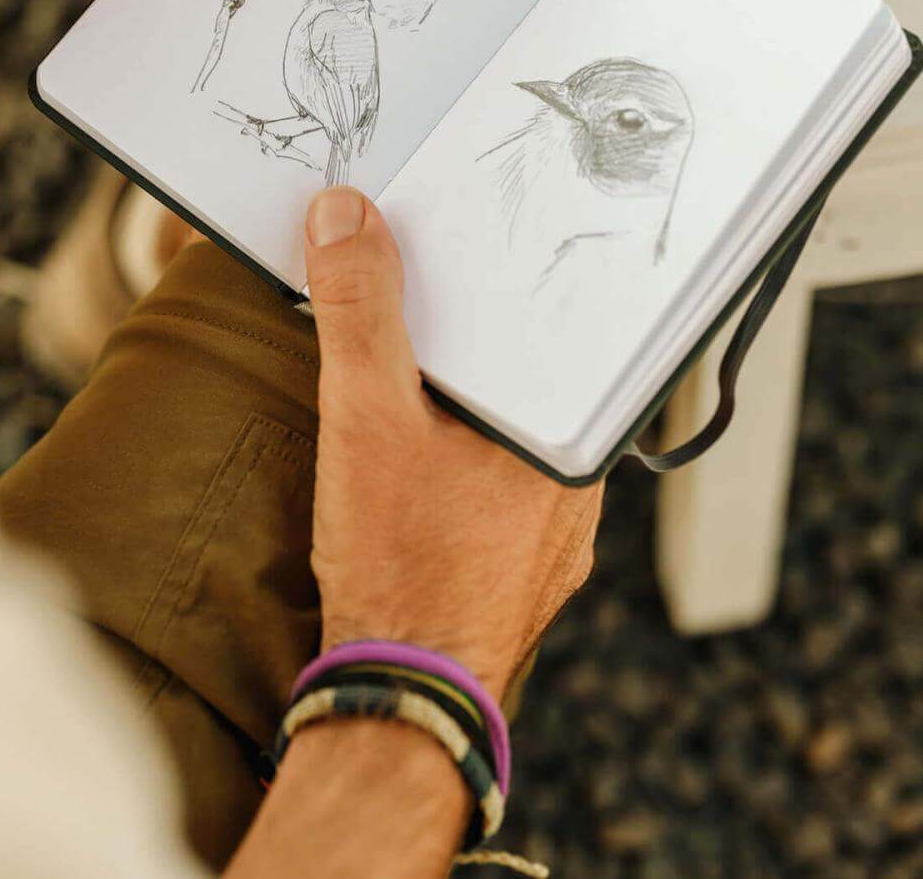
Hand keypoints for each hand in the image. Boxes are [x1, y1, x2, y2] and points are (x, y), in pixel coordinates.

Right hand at [303, 187, 602, 701]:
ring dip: (465, 410)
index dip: (508, 283)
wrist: (400, 704)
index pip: (554, 329)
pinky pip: (500, 493)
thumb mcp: (367, 415)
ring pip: (514, 442)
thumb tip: (344, 218)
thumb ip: (357, 311)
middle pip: (531, 382)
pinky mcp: (522, 575)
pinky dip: (460, 467)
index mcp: (567, 438)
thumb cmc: (400, 565)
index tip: (466, 246)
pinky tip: (413, 470)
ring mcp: (556, 539)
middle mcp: (578, 489)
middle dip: (475, 343)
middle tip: (422, 302)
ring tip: (409, 381)